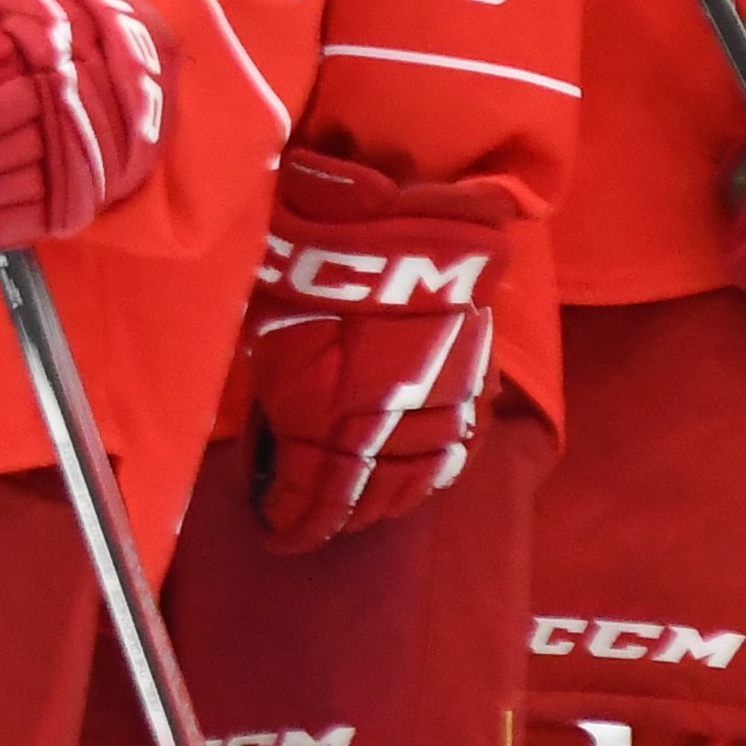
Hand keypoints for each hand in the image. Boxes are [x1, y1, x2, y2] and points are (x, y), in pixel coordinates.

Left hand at [244, 155, 517, 547]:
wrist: (391, 211)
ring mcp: (437, 403)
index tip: (274, 534)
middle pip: (367, 493)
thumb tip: (281, 431)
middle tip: (316, 525)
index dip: (292, 521)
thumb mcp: (270, 332)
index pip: (311, 495)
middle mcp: (387, 425)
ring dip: (389, 502)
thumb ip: (279, 392)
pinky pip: (462, 443)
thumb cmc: (308, 259)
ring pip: (418, 476)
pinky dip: (439, 471)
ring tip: (366, 514)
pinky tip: (427, 480)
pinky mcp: (475, 376)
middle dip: (339, 517)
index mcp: (327, 420)